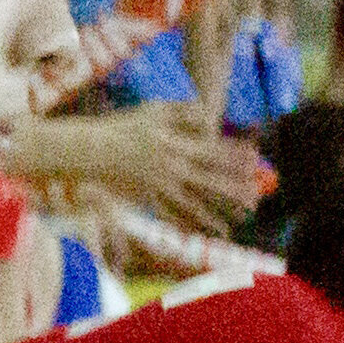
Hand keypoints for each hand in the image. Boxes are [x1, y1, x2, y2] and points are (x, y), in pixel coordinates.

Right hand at [21, 105, 254, 235]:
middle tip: (255, 198)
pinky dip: (188, 224)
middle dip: (235, 190)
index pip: (212, 150)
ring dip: (217, 215)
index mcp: (174, 144)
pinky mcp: (146, 198)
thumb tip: (209, 116)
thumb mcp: (152, 110)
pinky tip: (202, 232)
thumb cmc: (120, 127)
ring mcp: (158, 185)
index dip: (235, 155)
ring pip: (193, 203)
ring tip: (236, 224)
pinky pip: (172, 214)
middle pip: (209, 181)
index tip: (255, 159)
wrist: (88, 150)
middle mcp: (170, 167)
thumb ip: (182, 111)